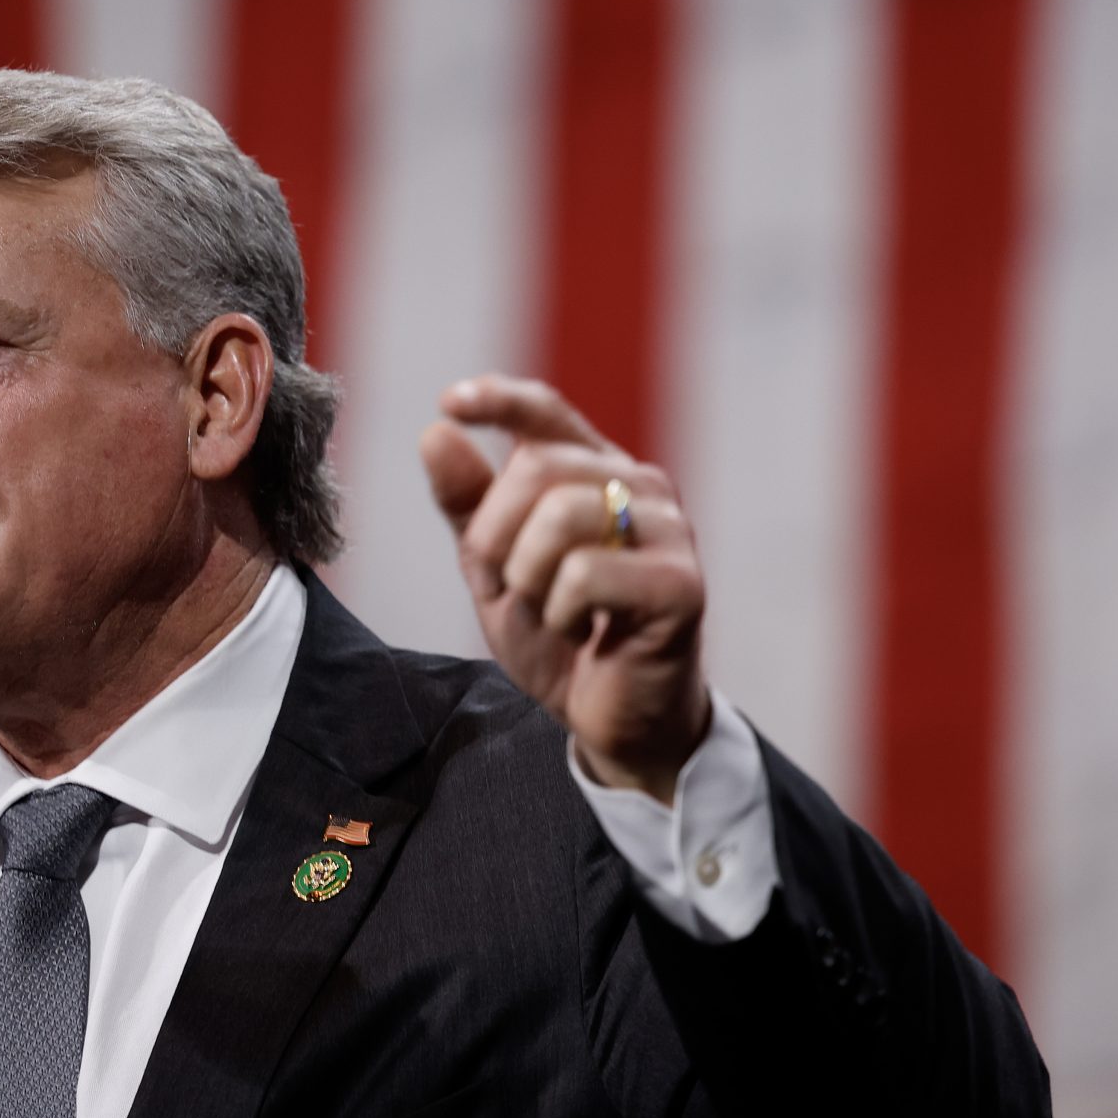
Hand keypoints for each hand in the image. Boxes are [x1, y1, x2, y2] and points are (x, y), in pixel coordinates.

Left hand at [419, 376, 708, 803]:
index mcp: (595, 471)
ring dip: (529, 577)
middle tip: (507, 588)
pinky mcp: (681, 583)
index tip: (452, 402)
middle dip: (495, 536)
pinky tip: (585, 632)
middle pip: (538, 467)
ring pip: (562, 515)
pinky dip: (563, 611)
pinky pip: (588, 573)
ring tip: (550, 612)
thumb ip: (468, 505)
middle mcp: (640, 485)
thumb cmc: (561, 635)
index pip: (546, 412)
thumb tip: (436, 431)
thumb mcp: (496, 568)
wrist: (612, 718)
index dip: (499, 399)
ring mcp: (668, 530)